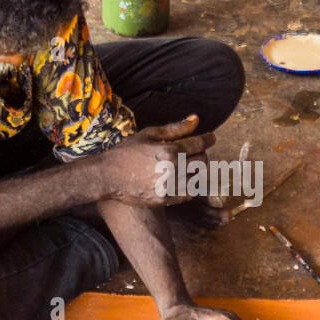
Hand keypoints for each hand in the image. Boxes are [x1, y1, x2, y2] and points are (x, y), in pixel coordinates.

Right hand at [101, 115, 215, 206]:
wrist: (108, 177)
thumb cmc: (128, 151)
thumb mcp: (149, 134)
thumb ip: (176, 128)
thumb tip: (197, 118)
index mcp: (169, 151)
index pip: (199, 144)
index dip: (208, 139)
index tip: (212, 137)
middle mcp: (172, 170)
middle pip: (202, 161)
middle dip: (202, 154)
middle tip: (196, 151)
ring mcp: (169, 187)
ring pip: (198, 178)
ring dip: (196, 170)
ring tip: (187, 165)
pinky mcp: (166, 200)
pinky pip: (189, 193)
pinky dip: (190, 185)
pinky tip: (181, 178)